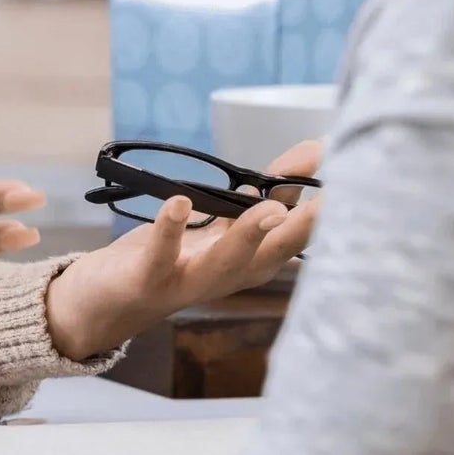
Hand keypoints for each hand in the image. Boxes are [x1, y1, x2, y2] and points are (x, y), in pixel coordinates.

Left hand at [45, 140, 322, 361]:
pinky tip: (180, 202)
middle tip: (333, 200)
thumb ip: (265, 192)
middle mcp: (228, 275)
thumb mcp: (223, 224)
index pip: (295, 234)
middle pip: (273, 254)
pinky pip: (162, 254)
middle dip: (304, 229)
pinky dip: (171, 228)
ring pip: (226, 263)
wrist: (106, 303)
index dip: (322, 206)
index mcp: (250, 260)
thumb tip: (314, 151)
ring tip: (268, 210)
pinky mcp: (150, 278)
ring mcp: (190, 280)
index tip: (346, 170)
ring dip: (248, 237)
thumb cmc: (172, 257)